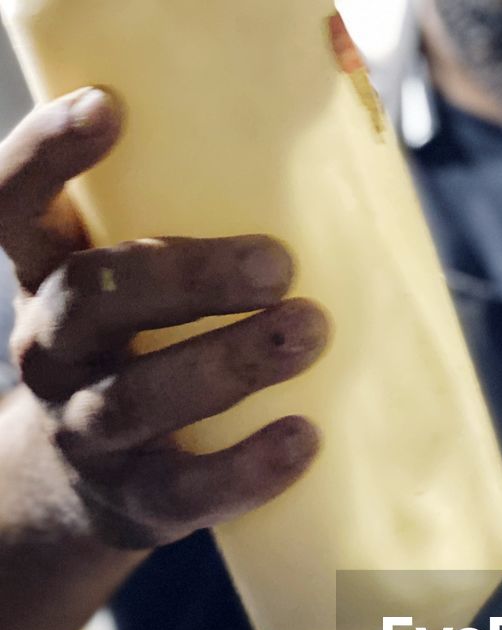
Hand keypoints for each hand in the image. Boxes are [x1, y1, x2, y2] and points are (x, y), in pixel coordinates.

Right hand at [0, 88, 327, 548]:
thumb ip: (178, 255)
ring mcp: (85, 434)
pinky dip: (246, 467)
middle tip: (278, 263)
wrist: (80, 494)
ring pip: (137, 399)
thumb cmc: (130, 366)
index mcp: (46, 283)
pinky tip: (302, 438)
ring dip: (227, 364)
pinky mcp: (134, 503)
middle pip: (91, 301)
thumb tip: (323, 200)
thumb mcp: (124, 304)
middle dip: (185, 277)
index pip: (14, 208)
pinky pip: (186, 488)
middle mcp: (50, 354)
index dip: (47, 156)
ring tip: (308, 333)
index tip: (110, 108)